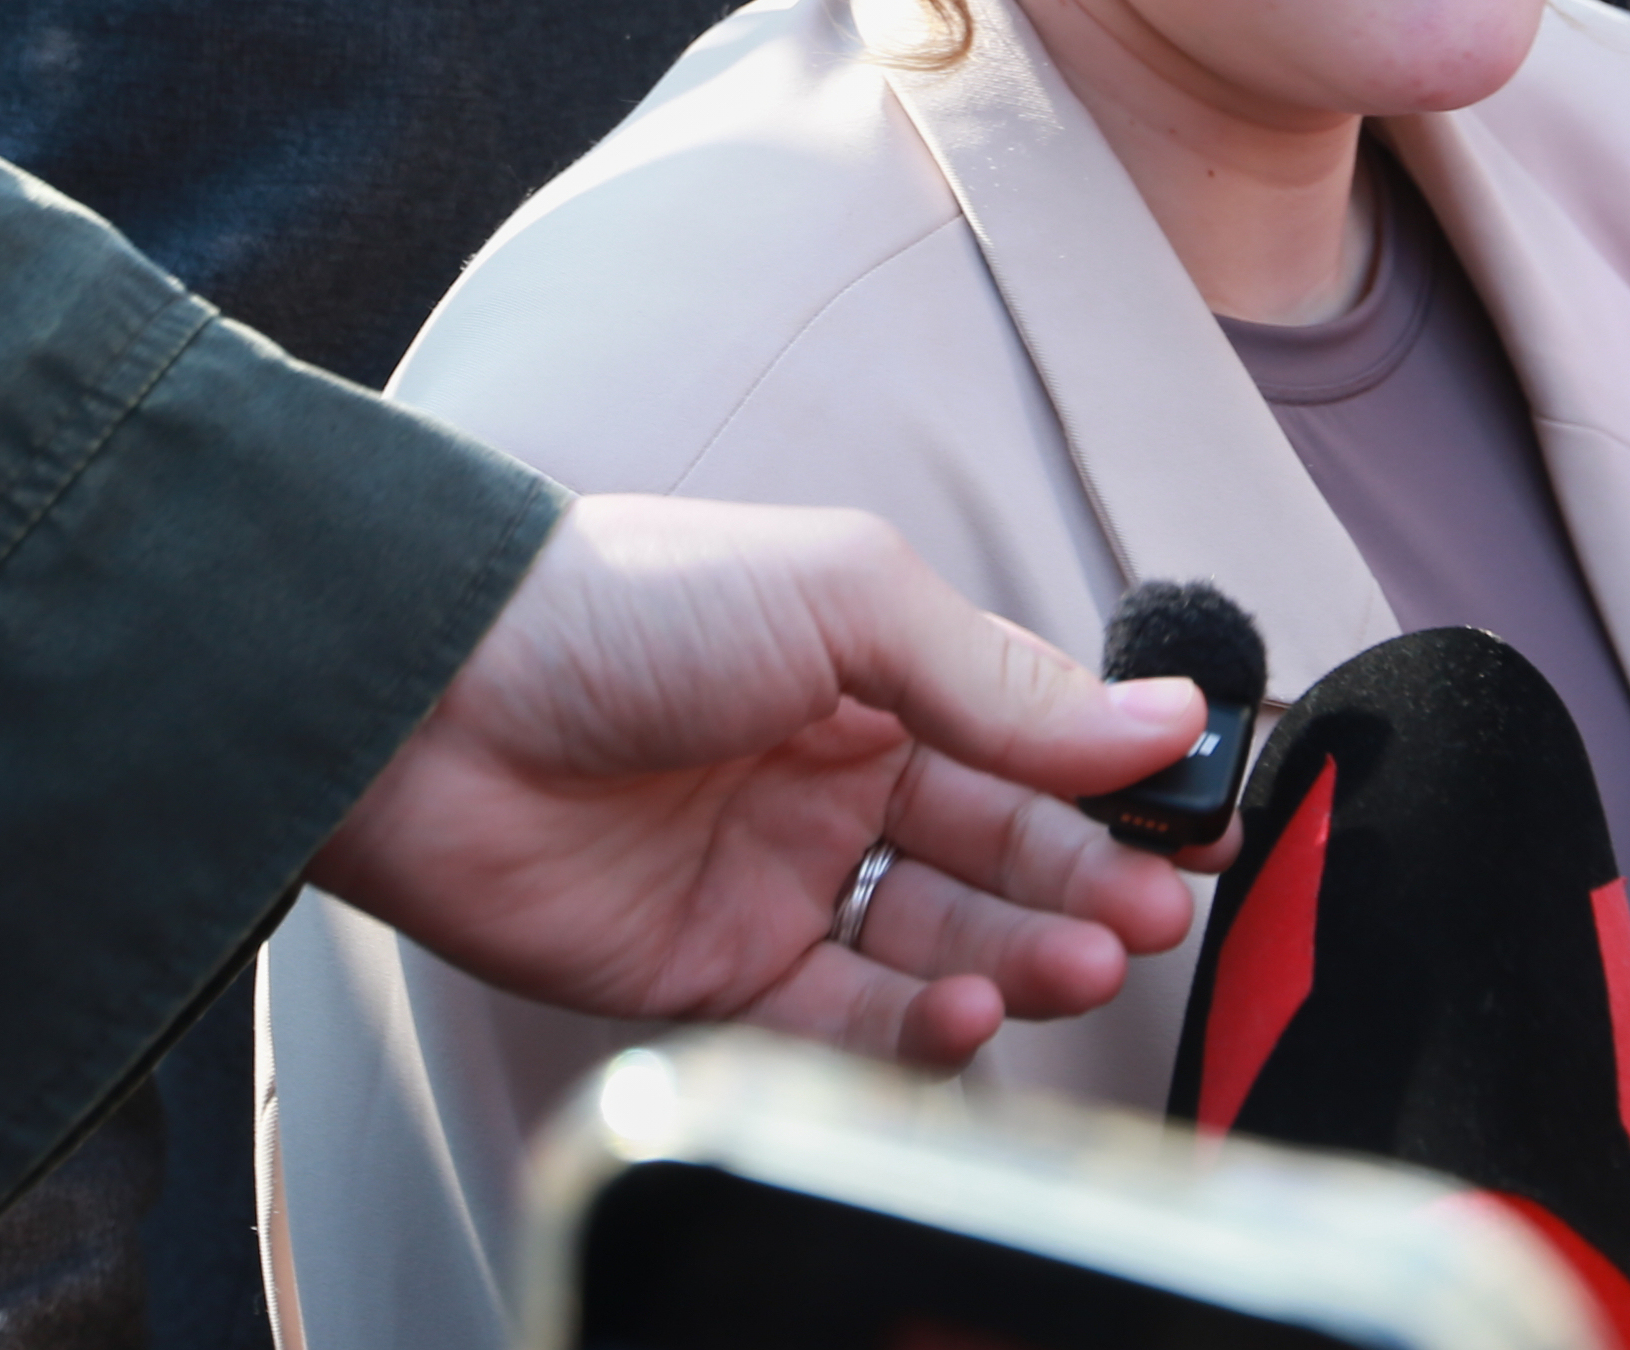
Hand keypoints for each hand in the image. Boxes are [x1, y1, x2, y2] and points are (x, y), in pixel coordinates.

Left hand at [312, 495, 1220, 1069]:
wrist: (426, 702)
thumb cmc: (629, 606)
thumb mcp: (850, 600)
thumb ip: (1007, 682)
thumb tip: (1166, 720)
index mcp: (881, 673)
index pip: (1038, 741)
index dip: (1125, 786)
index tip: (1203, 822)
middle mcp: (840, 777)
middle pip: (1008, 852)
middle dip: (1092, 884)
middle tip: (1155, 912)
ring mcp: (781, 879)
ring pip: (945, 941)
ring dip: (1026, 955)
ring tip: (1080, 960)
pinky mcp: (716, 974)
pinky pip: (846, 1023)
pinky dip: (920, 1028)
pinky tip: (969, 1006)